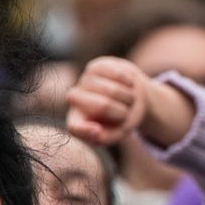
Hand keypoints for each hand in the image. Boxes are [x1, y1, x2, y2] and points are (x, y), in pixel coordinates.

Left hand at [68, 56, 197, 148]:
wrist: (130, 94)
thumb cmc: (121, 118)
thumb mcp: (117, 132)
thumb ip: (105, 138)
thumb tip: (96, 131)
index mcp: (77, 121)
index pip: (74, 127)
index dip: (85, 130)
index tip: (97, 131)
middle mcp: (75, 100)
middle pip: (103, 106)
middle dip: (122, 111)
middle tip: (126, 113)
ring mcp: (84, 81)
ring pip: (113, 90)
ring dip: (129, 97)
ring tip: (127, 99)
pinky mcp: (96, 67)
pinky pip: (119, 76)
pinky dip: (129, 83)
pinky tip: (126, 85)